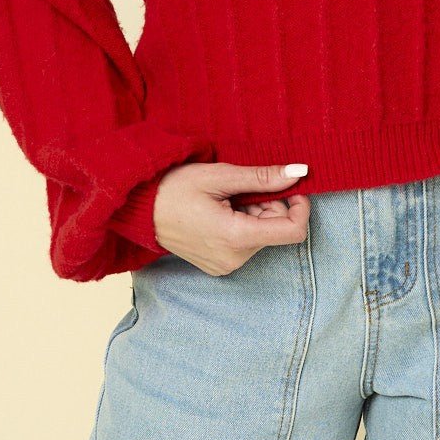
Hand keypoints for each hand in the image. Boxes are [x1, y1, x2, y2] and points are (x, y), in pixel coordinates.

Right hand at [153, 160, 311, 274]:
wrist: (139, 210)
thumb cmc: (174, 189)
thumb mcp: (220, 176)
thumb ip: (262, 177)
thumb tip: (299, 172)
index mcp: (236, 237)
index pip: (293, 232)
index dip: (300, 207)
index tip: (291, 187)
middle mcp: (235, 259)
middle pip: (276, 231)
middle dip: (269, 205)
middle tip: (241, 189)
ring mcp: (226, 266)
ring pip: (262, 236)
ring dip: (254, 214)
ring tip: (224, 201)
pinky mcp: (219, 267)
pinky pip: (246, 245)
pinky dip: (242, 225)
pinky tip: (218, 214)